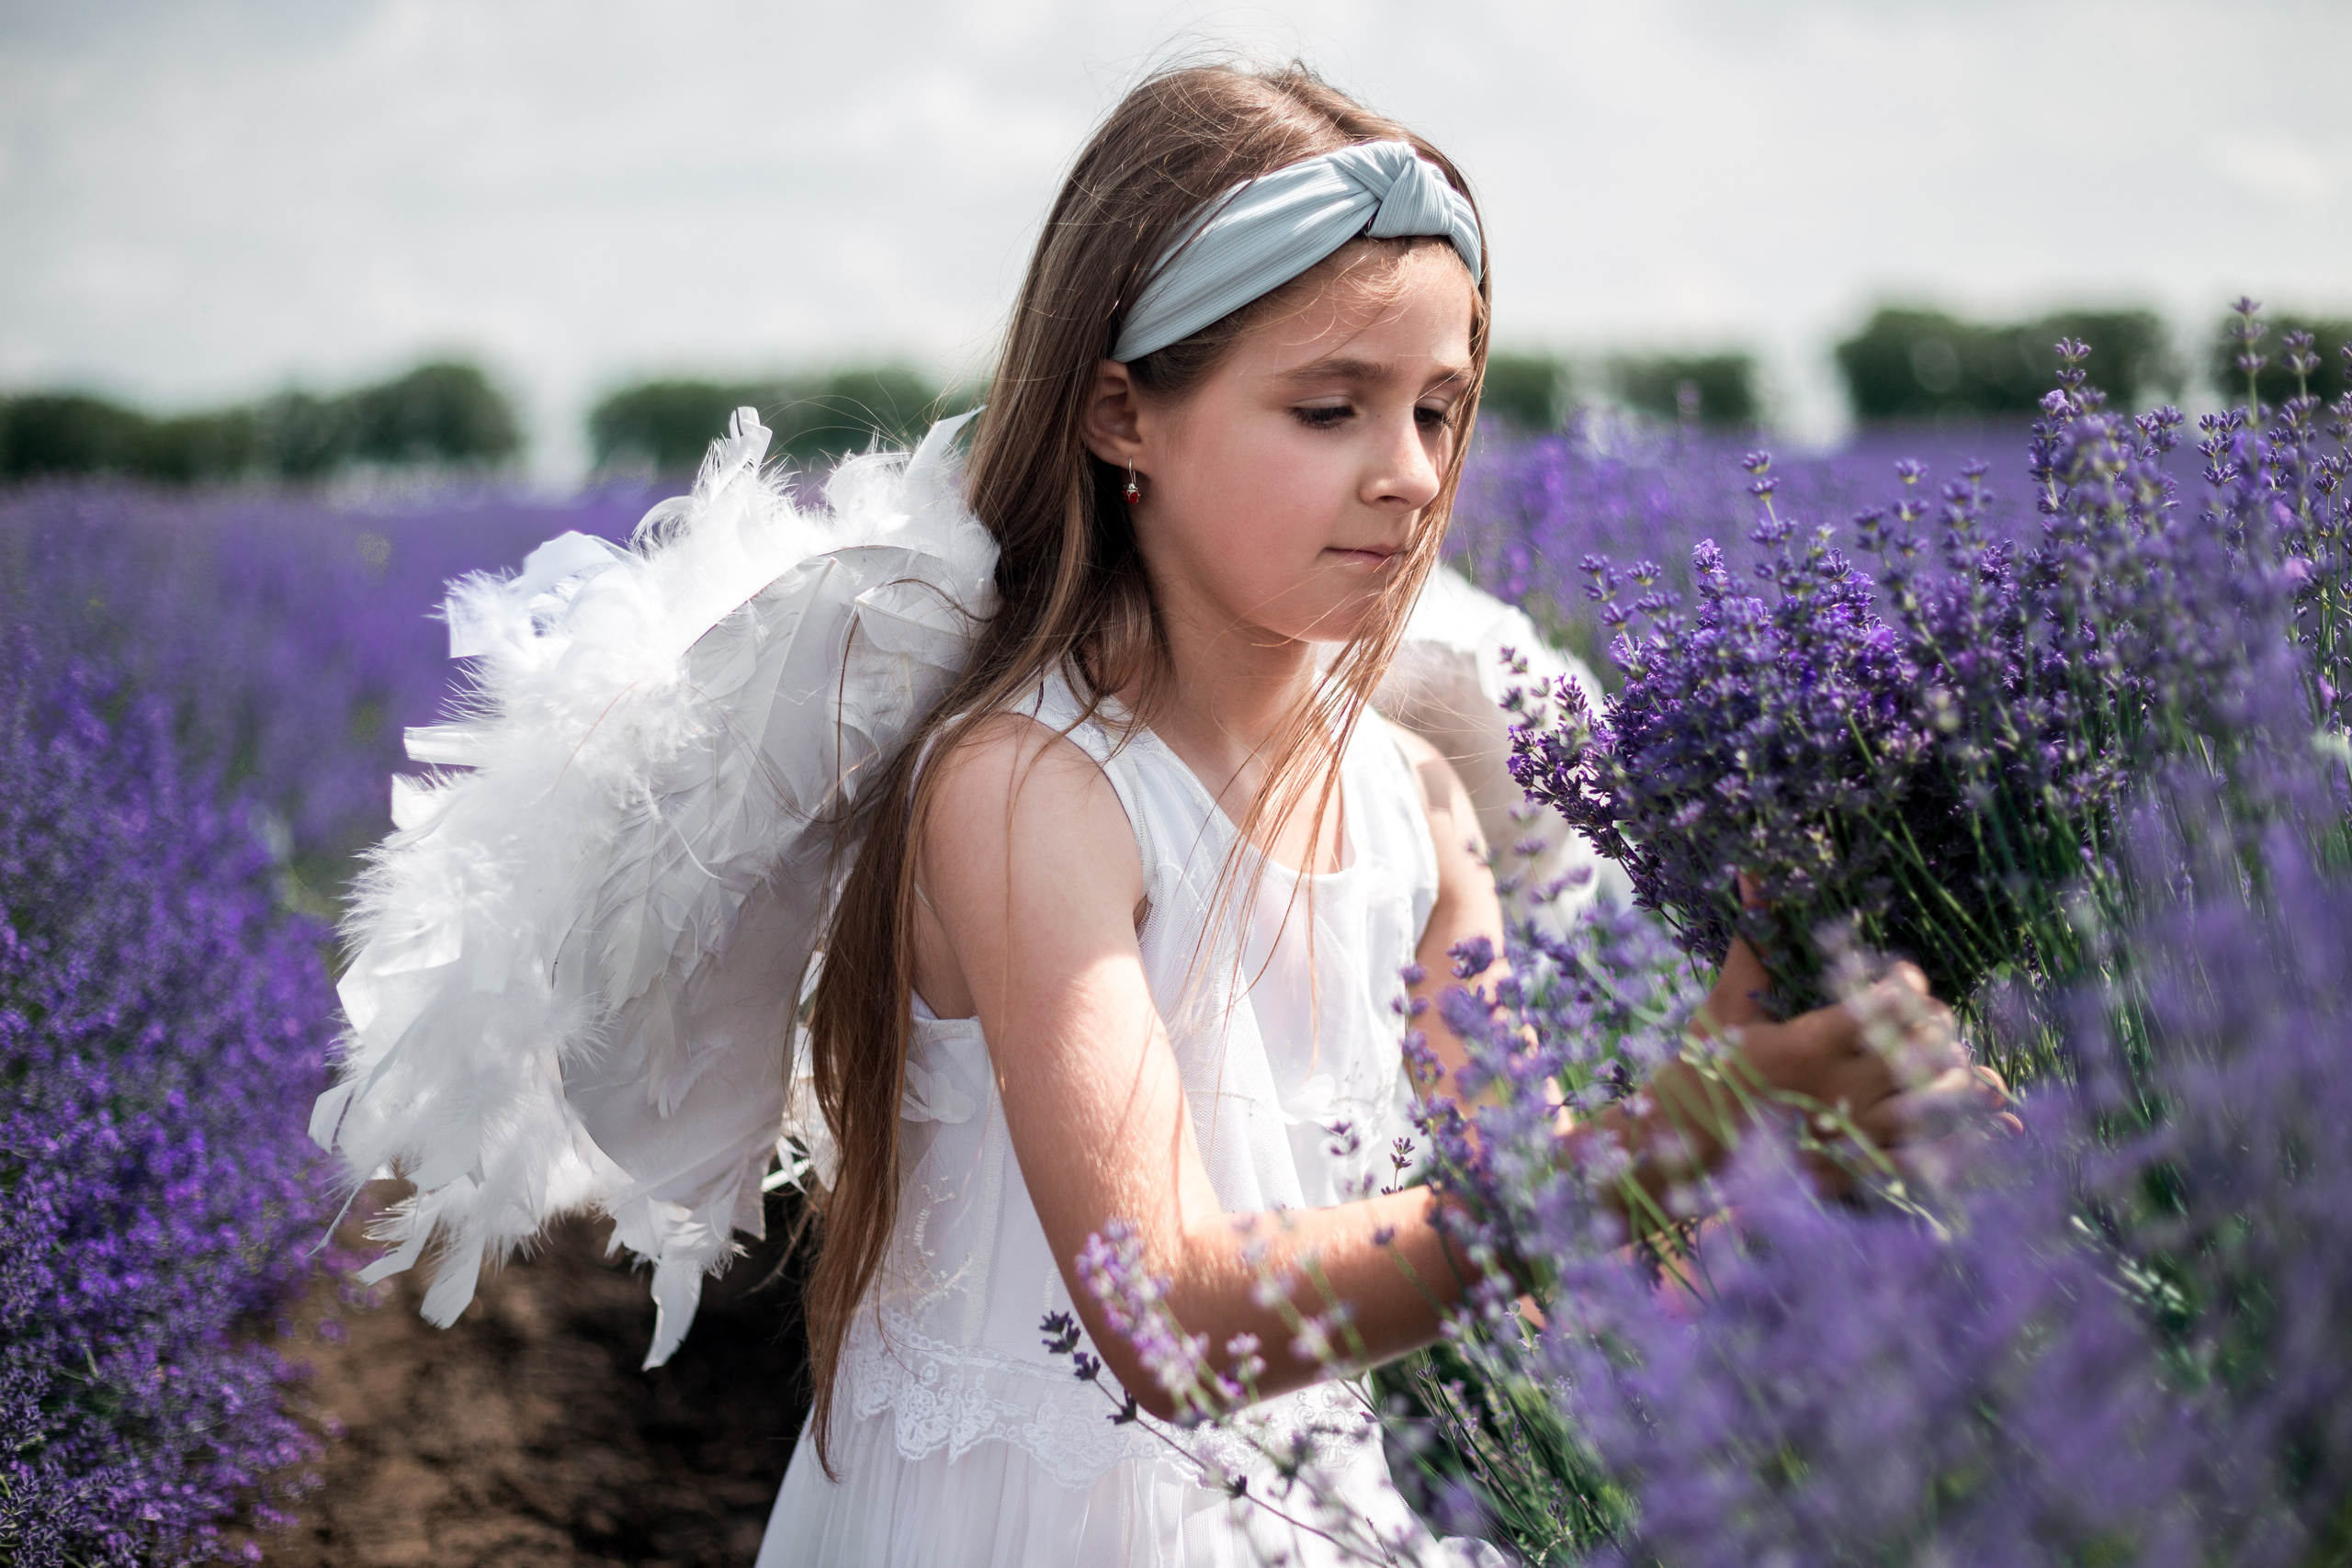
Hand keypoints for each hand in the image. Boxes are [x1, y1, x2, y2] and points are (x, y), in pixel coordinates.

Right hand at [1698, 938, 1958, 1148]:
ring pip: (1933, 1103)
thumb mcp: (1726, 1001)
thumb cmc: (1707, 1064)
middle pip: (1919, 1050)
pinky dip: (1951, 1136)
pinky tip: (1955, 1116)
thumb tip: (1752, 872)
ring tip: (1943, 1058)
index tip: (1902, 976)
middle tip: (1924, 1015)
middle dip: (1932, 1025)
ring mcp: (1850, 1137)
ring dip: (1950, 1076)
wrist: (1688, 1139)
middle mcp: (1835, 1093)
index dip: (1906, 986)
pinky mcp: (1857, 1168)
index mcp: (1804, 1047)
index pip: (1882, 1008)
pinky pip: (1925, 1153)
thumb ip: (1753, 942)